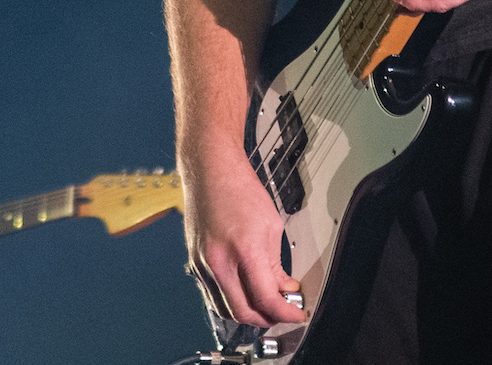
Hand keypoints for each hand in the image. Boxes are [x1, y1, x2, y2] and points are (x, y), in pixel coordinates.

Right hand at [182, 153, 303, 327]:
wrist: (210, 170)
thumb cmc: (240, 189)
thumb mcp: (271, 225)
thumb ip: (277, 264)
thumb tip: (284, 288)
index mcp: (243, 249)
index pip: (266, 298)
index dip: (286, 313)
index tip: (297, 314)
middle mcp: (219, 261)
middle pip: (243, 313)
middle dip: (267, 319)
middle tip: (283, 314)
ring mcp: (203, 265)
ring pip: (224, 310)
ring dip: (247, 314)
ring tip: (265, 306)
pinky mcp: (195, 264)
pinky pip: (212, 296)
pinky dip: (230, 302)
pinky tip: (244, 294)